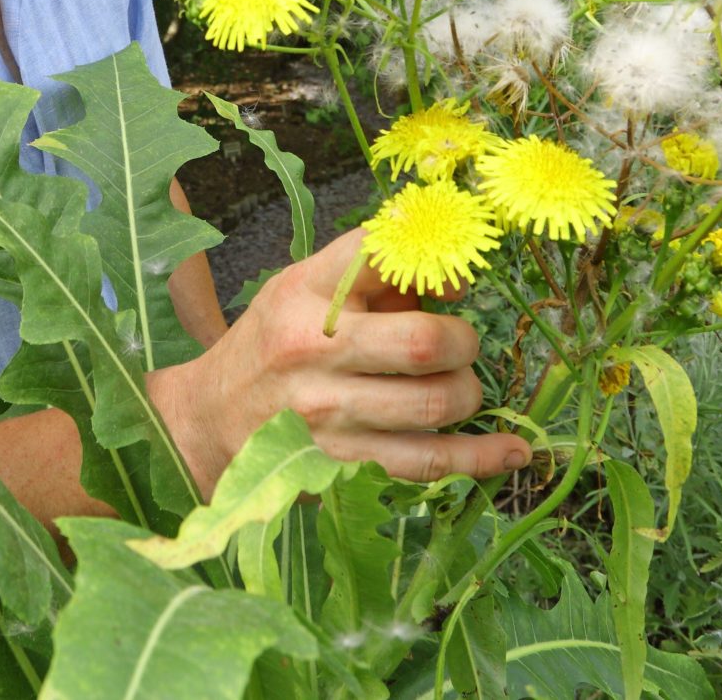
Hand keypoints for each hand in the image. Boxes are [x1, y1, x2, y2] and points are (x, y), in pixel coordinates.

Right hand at [148, 227, 531, 495]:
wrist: (208, 421)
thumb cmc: (272, 344)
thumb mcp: (303, 290)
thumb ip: (374, 278)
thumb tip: (456, 282)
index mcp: (307, 292)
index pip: (383, 257)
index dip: (436, 264)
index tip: (453, 282)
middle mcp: (315, 350)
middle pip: (426, 343)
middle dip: (464, 341)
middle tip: (460, 345)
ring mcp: (329, 414)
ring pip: (435, 403)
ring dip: (467, 393)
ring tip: (458, 388)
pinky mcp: (344, 464)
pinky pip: (429, 464)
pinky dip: (481, 458)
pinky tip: (512, 451)